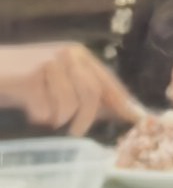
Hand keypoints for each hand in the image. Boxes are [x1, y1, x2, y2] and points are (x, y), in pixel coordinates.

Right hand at [0, 39, 143, 134]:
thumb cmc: (22, 78)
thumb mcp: (55, 81)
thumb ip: (79, 90)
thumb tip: (110, 111)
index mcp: (80, 54)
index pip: (107, 80)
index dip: (122, 101)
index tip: (135, 118)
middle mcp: (69, 55)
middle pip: (92, 93)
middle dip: (88, 118)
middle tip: (76, 133)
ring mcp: (50, 63)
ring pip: (69, 103)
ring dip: (59, 118)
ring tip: (47, 119)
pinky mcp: (30, 76)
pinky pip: (44, 108)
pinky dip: (39, 116)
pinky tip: (30, 111)